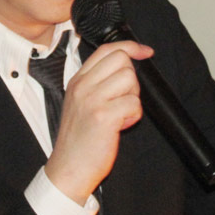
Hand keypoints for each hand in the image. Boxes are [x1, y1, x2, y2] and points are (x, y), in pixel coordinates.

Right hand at [44, 41, 152, 204]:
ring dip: (133, 98)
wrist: (69, 167)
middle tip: (123, 98)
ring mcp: (92, 99)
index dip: (130, 47)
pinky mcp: (103, 116)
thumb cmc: (80, 137)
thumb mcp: (80, 101)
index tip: (145, 52)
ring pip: (130, 79)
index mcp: (77, 79)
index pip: (106, 49)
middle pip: (122, 60)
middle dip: (132, 78)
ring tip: (120, 113)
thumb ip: (97, 81)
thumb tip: (126, 64)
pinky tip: (120, 126)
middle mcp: (82, 85)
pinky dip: (134, 116)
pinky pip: (134, 103)